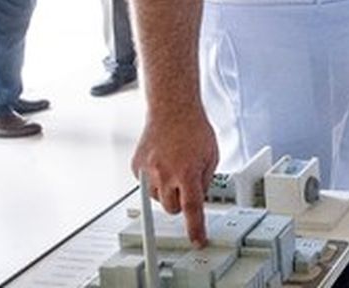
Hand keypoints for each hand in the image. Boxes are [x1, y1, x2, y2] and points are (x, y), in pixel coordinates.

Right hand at [131, 109, 218, 246]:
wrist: (172, 109)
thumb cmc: (193, 129)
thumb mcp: (211, 157)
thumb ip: (204, 181)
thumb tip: (198, 199)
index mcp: (187, 172)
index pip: (192, 209)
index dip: (195, 228)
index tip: (197, 240)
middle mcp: (165, 174)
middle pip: (172, 208)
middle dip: (180, 201)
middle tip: (186, 184)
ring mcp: (148, 171)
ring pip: (158, 199)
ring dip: (167, 190)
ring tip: (174, 167)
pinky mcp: (136, 167)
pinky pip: (146, 186)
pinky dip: (154, 180)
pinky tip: (162, 163)